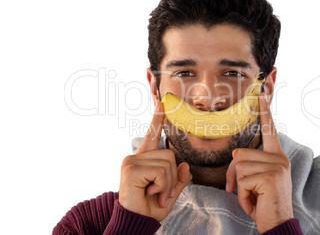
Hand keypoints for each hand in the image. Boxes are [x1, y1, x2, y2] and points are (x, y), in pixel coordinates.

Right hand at [118, 101, 191, 221]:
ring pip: (168, 163)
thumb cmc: (151, 206)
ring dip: (168, 184)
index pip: (153, 134)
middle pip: (170, 154)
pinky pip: (161, 172)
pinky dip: (163, 186)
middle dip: (172, 177)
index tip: (160, 100)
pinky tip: (152, 192)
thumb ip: (179, 178)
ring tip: (156, 193)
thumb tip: (186, 166)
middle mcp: (136, 156)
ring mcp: (132, 161)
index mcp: (145, 158)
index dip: (157, 118)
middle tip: (161, 192)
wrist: (137, 221)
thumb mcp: (171, 191)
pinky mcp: (131, 169)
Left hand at [226, 91, 293, 232]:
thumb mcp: (255, 181)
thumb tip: (236, 153)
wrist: (277, 225)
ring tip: (252, 198)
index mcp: (277, 156)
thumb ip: (248, 163)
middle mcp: (280, 158)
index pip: (269, 130)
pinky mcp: (270, 176)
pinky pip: (240, 180)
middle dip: (233, 175)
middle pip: (240, 154)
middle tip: (243, 192)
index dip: (264, 111)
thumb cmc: (264, 203)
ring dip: (238, 187)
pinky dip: (241, 196)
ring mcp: (277, 166)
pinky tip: (253, 204)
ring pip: (238, 166)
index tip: (262, 92)